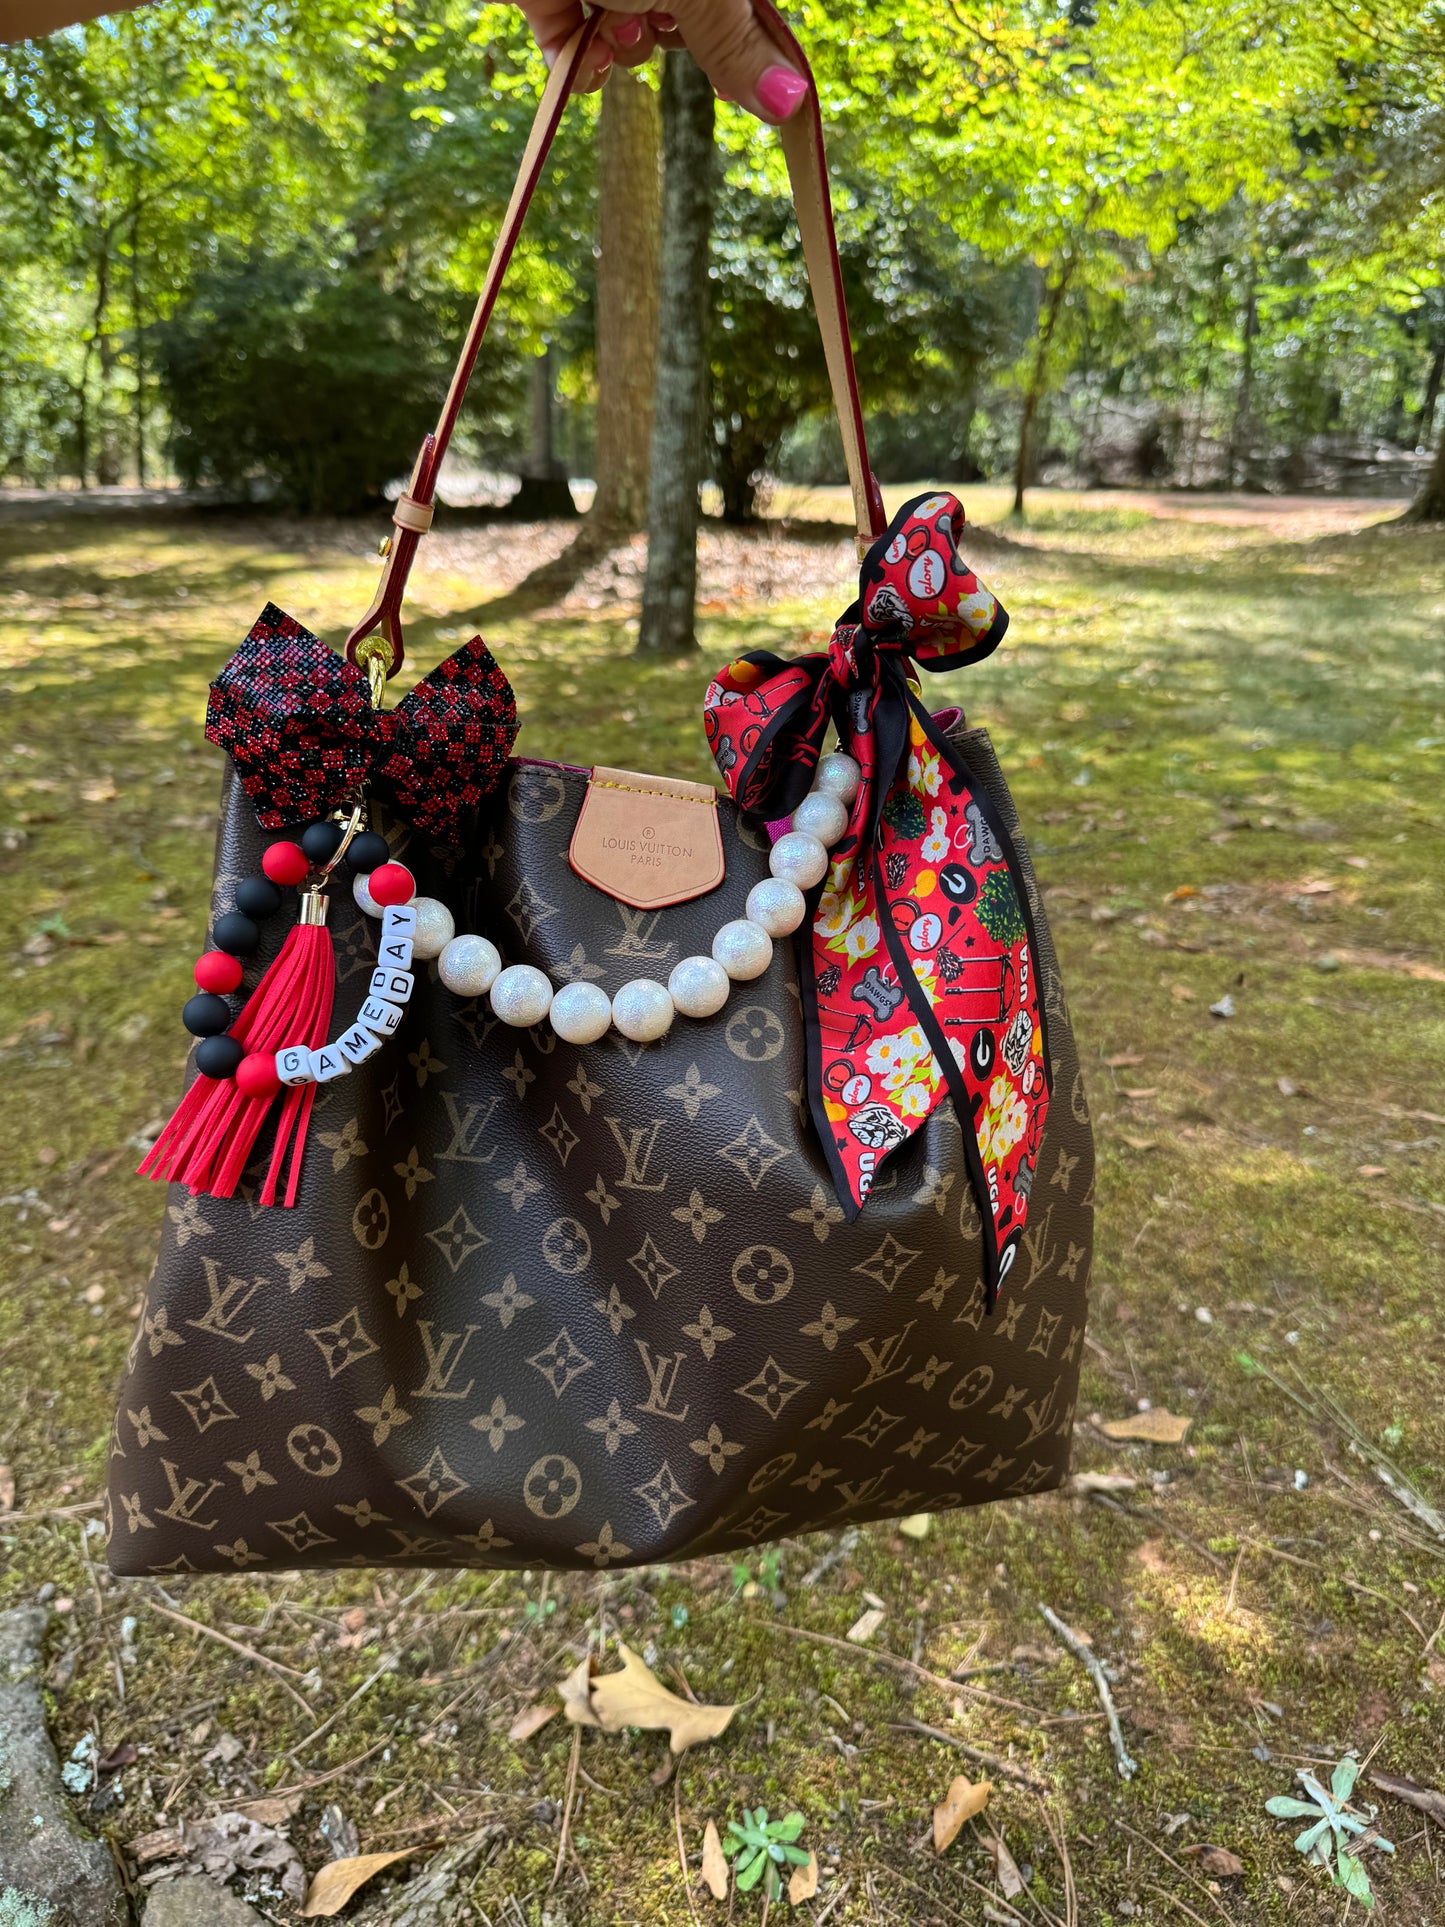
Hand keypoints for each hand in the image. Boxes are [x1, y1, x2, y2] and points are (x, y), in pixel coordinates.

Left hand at [515, 1, 808, 122]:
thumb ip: (735, 41)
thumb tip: (794, 101)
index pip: (743, 7)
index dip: (747, 47)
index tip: (744, 89)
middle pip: (689, 21)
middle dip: (676, 38)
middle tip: (661, 19)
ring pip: (633, 38)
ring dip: (624, 48)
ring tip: (611, 22)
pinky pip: (577, 49)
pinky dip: (581, 64)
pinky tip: (581, 56)